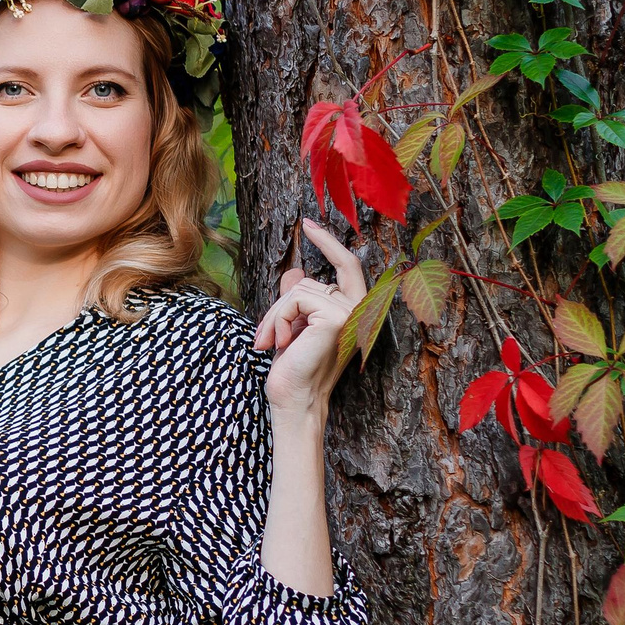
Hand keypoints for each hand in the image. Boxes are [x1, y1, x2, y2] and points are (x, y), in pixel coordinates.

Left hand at [254, 218, 369, 417]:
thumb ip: (296, 299)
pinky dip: (278, 320)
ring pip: (298, 291)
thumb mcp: (293, 326)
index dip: (328, 242)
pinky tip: (281, 344)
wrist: (294, 400)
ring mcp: (351, 312)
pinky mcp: (336, 317)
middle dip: (280, 307)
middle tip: (265, 337)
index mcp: (353, 312)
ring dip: (275, 317)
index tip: (307, 224)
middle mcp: (359, 310)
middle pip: (310, 283)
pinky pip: (295, 299)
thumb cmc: (295, 369)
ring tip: (272, 343)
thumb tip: (296, 271)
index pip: (347, 266)